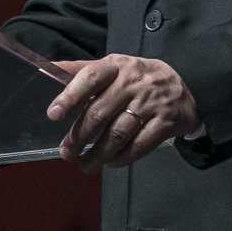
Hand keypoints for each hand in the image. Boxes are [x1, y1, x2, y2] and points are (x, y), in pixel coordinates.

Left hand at [47, 55, 201, 174]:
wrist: (185, 86)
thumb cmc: (138, 78)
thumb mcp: (113, 67)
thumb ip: (80, 70)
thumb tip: (46, 70)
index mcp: (117, 67)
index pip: (90, 77)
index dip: (70, 96)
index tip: (53, 114)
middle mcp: (134, 83)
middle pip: (100, 113)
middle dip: (78, 137)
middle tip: (66, 152)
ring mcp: (151, 104)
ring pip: (118, 133)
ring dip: (98, 154)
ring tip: (85, 164)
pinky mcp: (165, 123)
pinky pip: (138, 146)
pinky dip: (121, 158)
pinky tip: (109, 162)